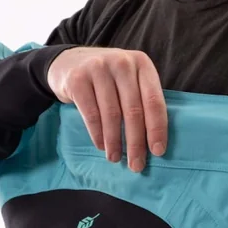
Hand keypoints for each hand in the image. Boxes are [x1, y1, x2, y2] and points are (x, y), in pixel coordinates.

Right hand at [47, 47, 167, 171]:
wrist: (70, 61)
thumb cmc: (109, 80)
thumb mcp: (130, 81)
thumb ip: (142, 101)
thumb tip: (154, 144)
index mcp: (142, 64)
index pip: (154, 101)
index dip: (157, 129)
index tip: (157, 152)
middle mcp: (122, 63)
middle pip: (133, 111)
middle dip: (136, 143)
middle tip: (136, 165)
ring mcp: (98, 68)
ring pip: (112, 114)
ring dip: (115, 142)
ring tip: (115, 159)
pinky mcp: (77, 79)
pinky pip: (91, 114)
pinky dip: (97, 134)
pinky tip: (102, 146)